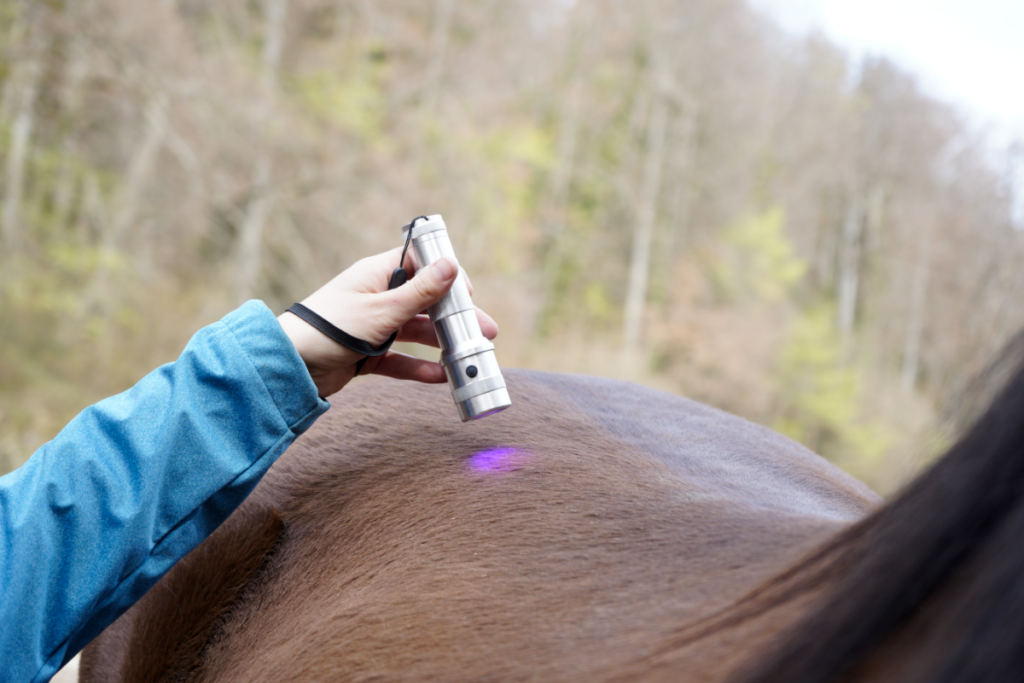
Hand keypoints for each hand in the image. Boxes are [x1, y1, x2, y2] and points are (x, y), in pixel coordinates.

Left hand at [277, 247, 498, 397]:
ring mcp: (372, 326)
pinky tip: (441, 377)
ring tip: (471, 357)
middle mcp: (376, 296)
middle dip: (455, 317)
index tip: (468, 294)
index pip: (420, 264)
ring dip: (442, 343)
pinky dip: (419, 367)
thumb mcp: (382, 310)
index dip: (446, 275)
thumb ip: (420, 291)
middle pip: (425, 302)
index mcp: (377, 274)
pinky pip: (400, 358)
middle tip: (486, 331)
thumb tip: (452, 264)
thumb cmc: (330, 328)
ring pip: (415, 332)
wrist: (289, 366)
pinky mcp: (366, 353)